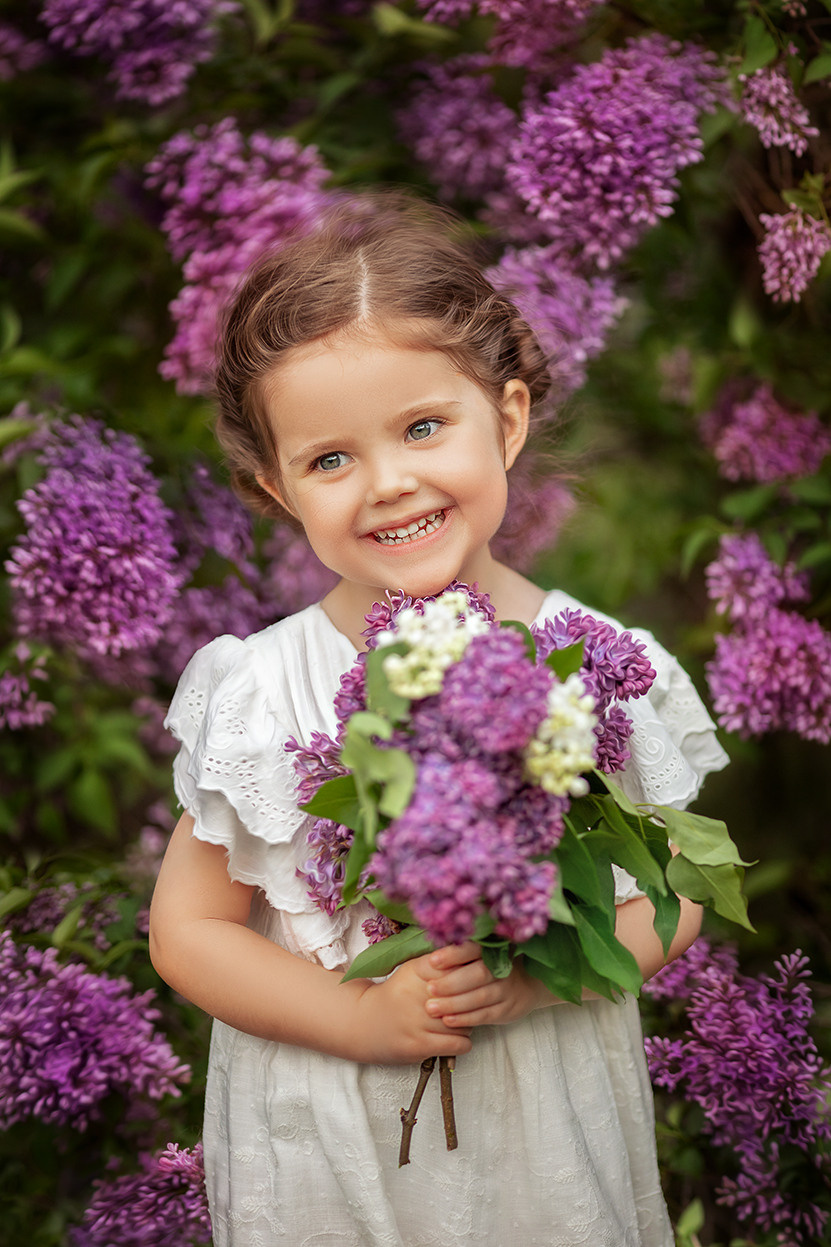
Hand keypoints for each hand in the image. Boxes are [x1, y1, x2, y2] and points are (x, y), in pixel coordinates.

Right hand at [352, 949, 474, 1065]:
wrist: (364, 1022)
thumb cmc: (397, 994)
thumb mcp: (413, 970)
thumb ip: (441, 962)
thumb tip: (476, 955)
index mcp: (415, 970)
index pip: (456, 966)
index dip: (469, 974)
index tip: (474, 978)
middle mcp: (416, 994)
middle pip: (463, 994)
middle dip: (472, 999)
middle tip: (470, 1002)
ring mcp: (417, 1021)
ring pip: (465, 1020)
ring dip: (468, 1022)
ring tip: (461, 1021)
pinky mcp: (419, 1045)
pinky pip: (459, 1043)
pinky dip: (463, 1041)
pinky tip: (456, 1037)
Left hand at [422, 942, 556, 1028]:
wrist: (527, 986)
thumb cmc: (491, 969)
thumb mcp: (482, 957)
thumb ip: (462, 956)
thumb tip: (427, 955)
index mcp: (493, 950)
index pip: (474, 949)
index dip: (454, 954)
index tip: (433, 960)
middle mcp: (502, 969)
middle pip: (478, 974)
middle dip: (452, 982)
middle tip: (429, 988)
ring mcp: (506, 990)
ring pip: (480, 997)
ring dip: (454, 1003)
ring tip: (431, 1007)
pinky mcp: (506, 1010)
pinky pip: (484, 1015)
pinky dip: (465, 1018)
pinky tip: (448, 1020)